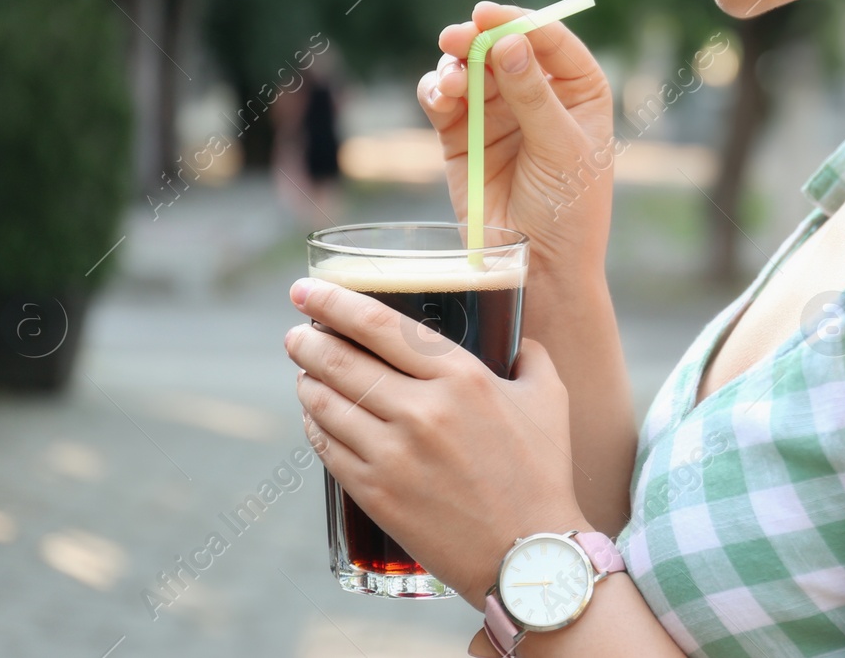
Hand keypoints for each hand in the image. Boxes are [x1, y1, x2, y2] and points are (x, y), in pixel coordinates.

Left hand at [284, 276, 591, 610]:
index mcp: (462, 377)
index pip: (380, 325)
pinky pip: (327, 446)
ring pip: (326, 402)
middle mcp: (422, 410)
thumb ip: (530, 355)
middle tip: (297, 330)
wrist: (528, 555)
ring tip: (303, 369)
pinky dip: (314, 423)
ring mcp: (393, 454)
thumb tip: (518, 338)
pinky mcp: (375, 492)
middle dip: (308, 339)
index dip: (334, 302)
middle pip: (341, 360)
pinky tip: (315, 414)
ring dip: (306, 379)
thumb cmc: (542, 473)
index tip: (305, 289)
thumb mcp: (547, 399)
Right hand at [420, 1, 613, 278]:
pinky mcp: (461, 135)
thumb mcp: (561, 149)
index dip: (521, 22)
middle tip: (456, 38)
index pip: (551, 41)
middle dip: (477, 39)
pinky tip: (439, 98)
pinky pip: (443, 99)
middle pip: (503, 46)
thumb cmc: (568, 209)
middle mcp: (537, 94)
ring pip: (469, 68)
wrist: (535, 266)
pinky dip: (436, 91)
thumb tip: (508, 44)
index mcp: (578, 91)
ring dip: (454, 66)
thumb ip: (533, 96)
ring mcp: (497, 113)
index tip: (488, 16)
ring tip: (451, 84)